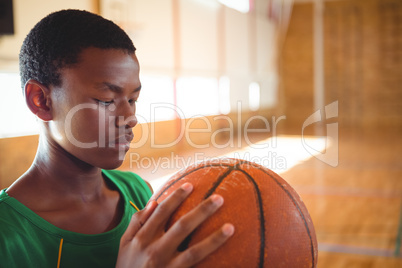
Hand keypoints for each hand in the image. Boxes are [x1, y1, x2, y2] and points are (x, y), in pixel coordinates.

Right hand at [116, 183, 234, 267]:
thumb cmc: (127, 266)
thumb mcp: (124, 244)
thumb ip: (136, 222)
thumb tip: (153, 202)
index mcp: (142, 238)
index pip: (162, 212)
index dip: (176, 197)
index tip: (190, 185)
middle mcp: (155, 251)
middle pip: (183, 226)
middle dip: (202, 211)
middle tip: (219, 198)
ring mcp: (168, 267)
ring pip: (194, 251)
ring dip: (214, 239)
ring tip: (230, 227)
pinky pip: (195, 267)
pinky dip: (209, 258)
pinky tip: (227, 257)